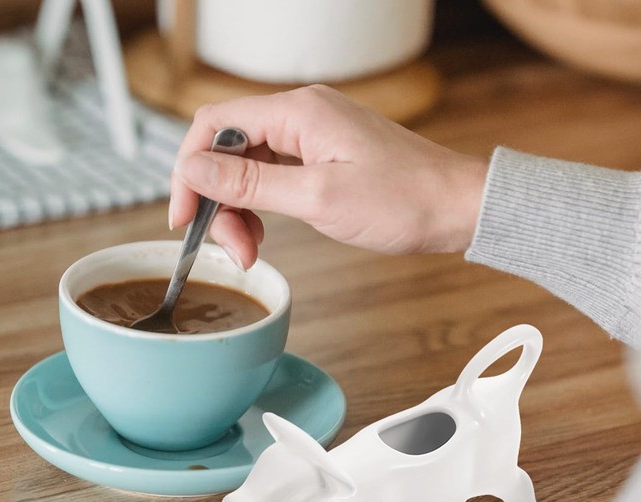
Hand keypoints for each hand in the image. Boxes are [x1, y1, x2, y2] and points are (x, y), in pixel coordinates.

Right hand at [170, 85, 487, 268]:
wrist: (456, 208)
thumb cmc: (403, 201)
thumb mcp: (317, 197)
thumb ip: (250, 183)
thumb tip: (194, 168)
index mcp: (298, 112)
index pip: (215, 125)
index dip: (189, 171)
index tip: (184, 217)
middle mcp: (302, 115)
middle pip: (229, 148)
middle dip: (218, 200)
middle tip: (232, 248)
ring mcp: (314, 136)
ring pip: (250, 166)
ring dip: (239, 209)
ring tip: (251, 249)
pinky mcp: (325, 157)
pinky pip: (275, 176)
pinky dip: (263, 206)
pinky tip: (267, 232)